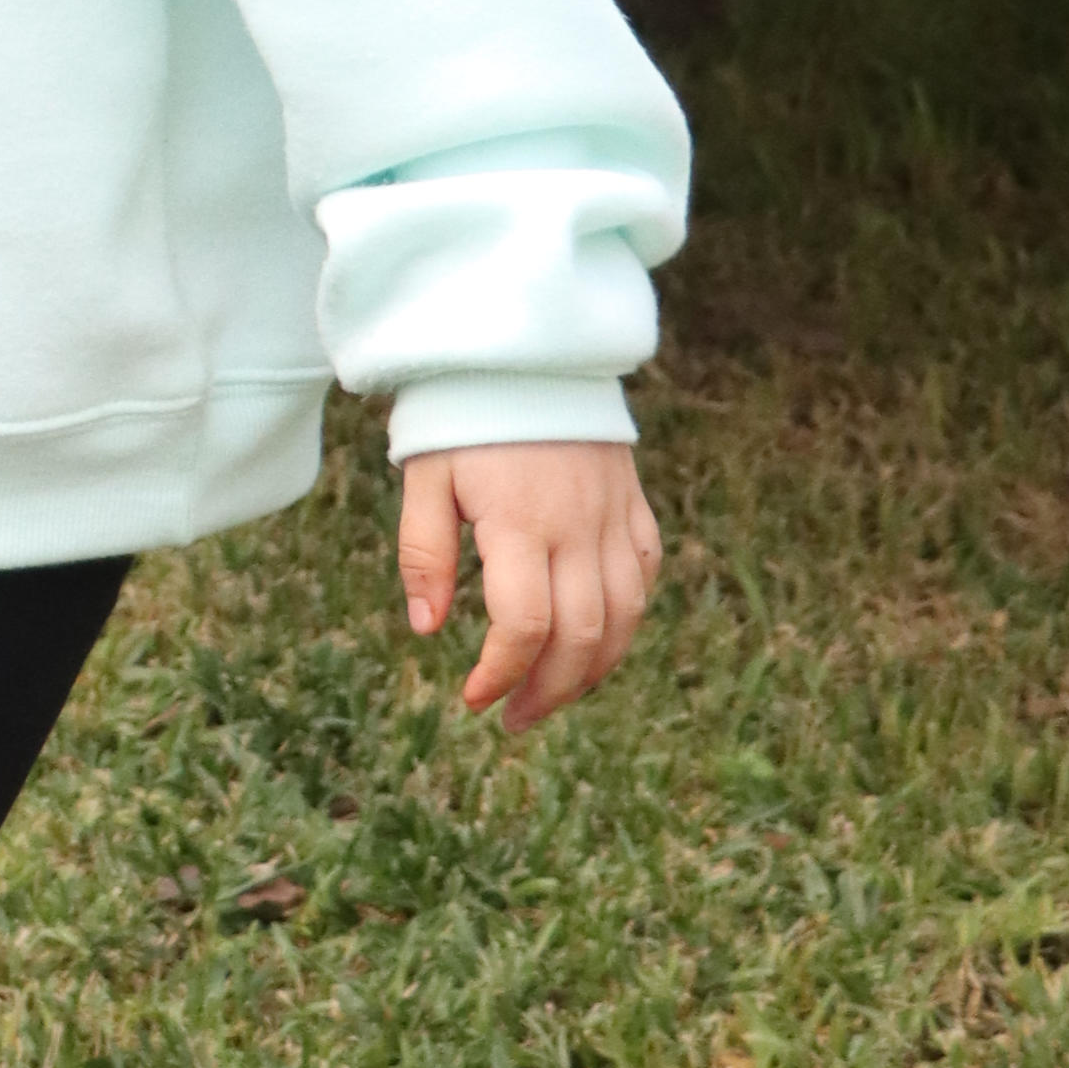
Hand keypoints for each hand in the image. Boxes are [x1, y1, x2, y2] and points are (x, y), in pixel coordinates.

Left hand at [397, 439, 660, 733]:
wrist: (524, 347)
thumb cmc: (461, 415)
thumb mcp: (424, 478)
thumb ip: (424, 554)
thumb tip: (429, 629)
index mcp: (519, 522)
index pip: (524, 625)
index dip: (501, 674)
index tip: (473, 699)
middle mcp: (578, 525)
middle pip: (582, 636)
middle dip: (549, 691)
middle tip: (513, 720)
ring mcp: (615, 516)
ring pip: (625, 617)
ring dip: (592, 671)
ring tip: (553, 696)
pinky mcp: (635, 505)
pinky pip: (644, 577)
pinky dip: (626, 621)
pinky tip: (595, 641)